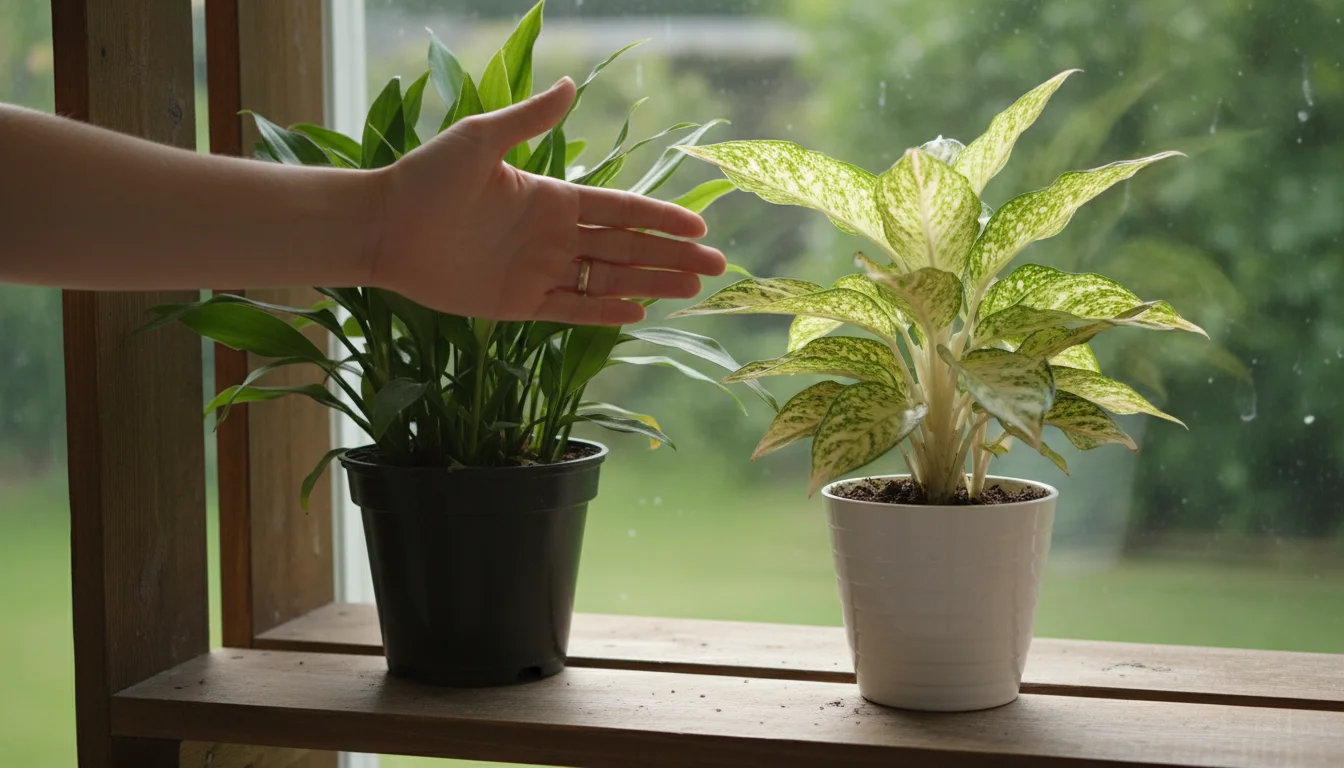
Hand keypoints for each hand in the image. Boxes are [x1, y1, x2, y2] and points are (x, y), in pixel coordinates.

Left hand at [370, 77, 725, 324]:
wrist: (382, 226)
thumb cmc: (426, 178)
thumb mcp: (480, 140)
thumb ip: (529, 120)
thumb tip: (571, 86)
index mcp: (552, 196)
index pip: (620, 209)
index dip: (661, 218)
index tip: (699, 226)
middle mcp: (553, 235)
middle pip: (626, 248)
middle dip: (671, 256)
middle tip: (717, 267)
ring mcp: (538, 270)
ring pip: (608, 279)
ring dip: (650, 283)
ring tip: (691, 289)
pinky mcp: (518, 303)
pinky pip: (571, 310)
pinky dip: (603, 312)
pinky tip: (639, 313)